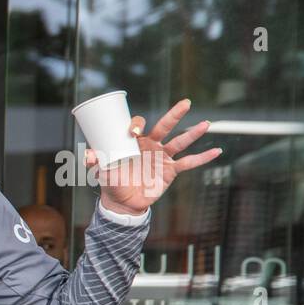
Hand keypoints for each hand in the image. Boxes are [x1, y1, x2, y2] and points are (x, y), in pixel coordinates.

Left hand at [86, 98, 222, 215]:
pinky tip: (216, 151)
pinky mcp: (171, 171)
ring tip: (207, 124)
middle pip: (165, 126)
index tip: (133, 131)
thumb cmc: (111, 182)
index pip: (140, 126)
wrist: (122, 202)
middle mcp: (151, 146)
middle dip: (175, 114)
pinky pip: (189, 163)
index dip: (137, 125)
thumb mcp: (101, 171)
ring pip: (180, 142)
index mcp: (135, 142)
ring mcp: (163, 157)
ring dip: (194, 134)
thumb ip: (95, 162)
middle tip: (186, 102)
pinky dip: (202, 157)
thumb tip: (87, 154)